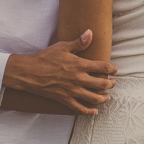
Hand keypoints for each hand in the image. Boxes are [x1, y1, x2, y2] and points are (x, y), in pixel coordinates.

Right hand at [3, 30, 117, 114]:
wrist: (29, 73)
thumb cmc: (45, 58)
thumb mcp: (63, 47)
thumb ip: (79, 42)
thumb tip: (90, 32)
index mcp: (79, 65)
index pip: (102, 67)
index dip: (112, 69)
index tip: (115, 70)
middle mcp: (78, 79)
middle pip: (101, 84)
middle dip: (110, 84)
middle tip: (112, 83)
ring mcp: (72, 91)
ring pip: (94, 98)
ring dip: (103, 98)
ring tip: (107, 96)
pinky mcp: (65, 100)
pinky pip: (79, 109)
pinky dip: (89, 111)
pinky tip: (94, 111)